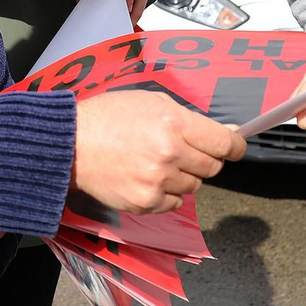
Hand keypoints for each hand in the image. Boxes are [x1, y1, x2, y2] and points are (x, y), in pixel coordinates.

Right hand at [73, 89, 245, 212]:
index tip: (235, 146)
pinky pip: (174, 202)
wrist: (70, 145)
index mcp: (174, 124)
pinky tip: (145, 176)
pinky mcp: (146, 203)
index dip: (235, 145)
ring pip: (194, 186)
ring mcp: (158, 182)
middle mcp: (169, 154)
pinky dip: (166, 192)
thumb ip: (190, 118)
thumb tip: (228, 132)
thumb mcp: (151, 102)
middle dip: (202, 158)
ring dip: (182, 176)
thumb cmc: (107, 117)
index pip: (225, 143)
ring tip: (155, 161)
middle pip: (212, 167)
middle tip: (181, 149)